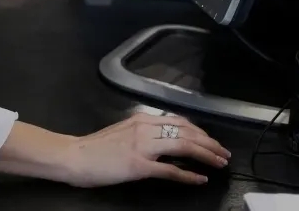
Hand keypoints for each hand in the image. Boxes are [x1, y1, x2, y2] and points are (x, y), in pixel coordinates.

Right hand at [62, 113, 230, 186]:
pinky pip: (170, 169)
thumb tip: (166, 139)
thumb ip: (144, 133)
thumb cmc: (96, 148)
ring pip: (183, 145)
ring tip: (218, 163)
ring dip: (205, 154)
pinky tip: (200, 179)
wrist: (75, 156)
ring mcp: (142, 147)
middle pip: (186, 132)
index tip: (212, 141)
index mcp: (142, 120)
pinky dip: (188, 174)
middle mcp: (145, 128)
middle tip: (223, 153)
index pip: (180, 122)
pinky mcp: (138, 165)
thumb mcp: (123, 132)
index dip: (201, 132)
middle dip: (209, 143)